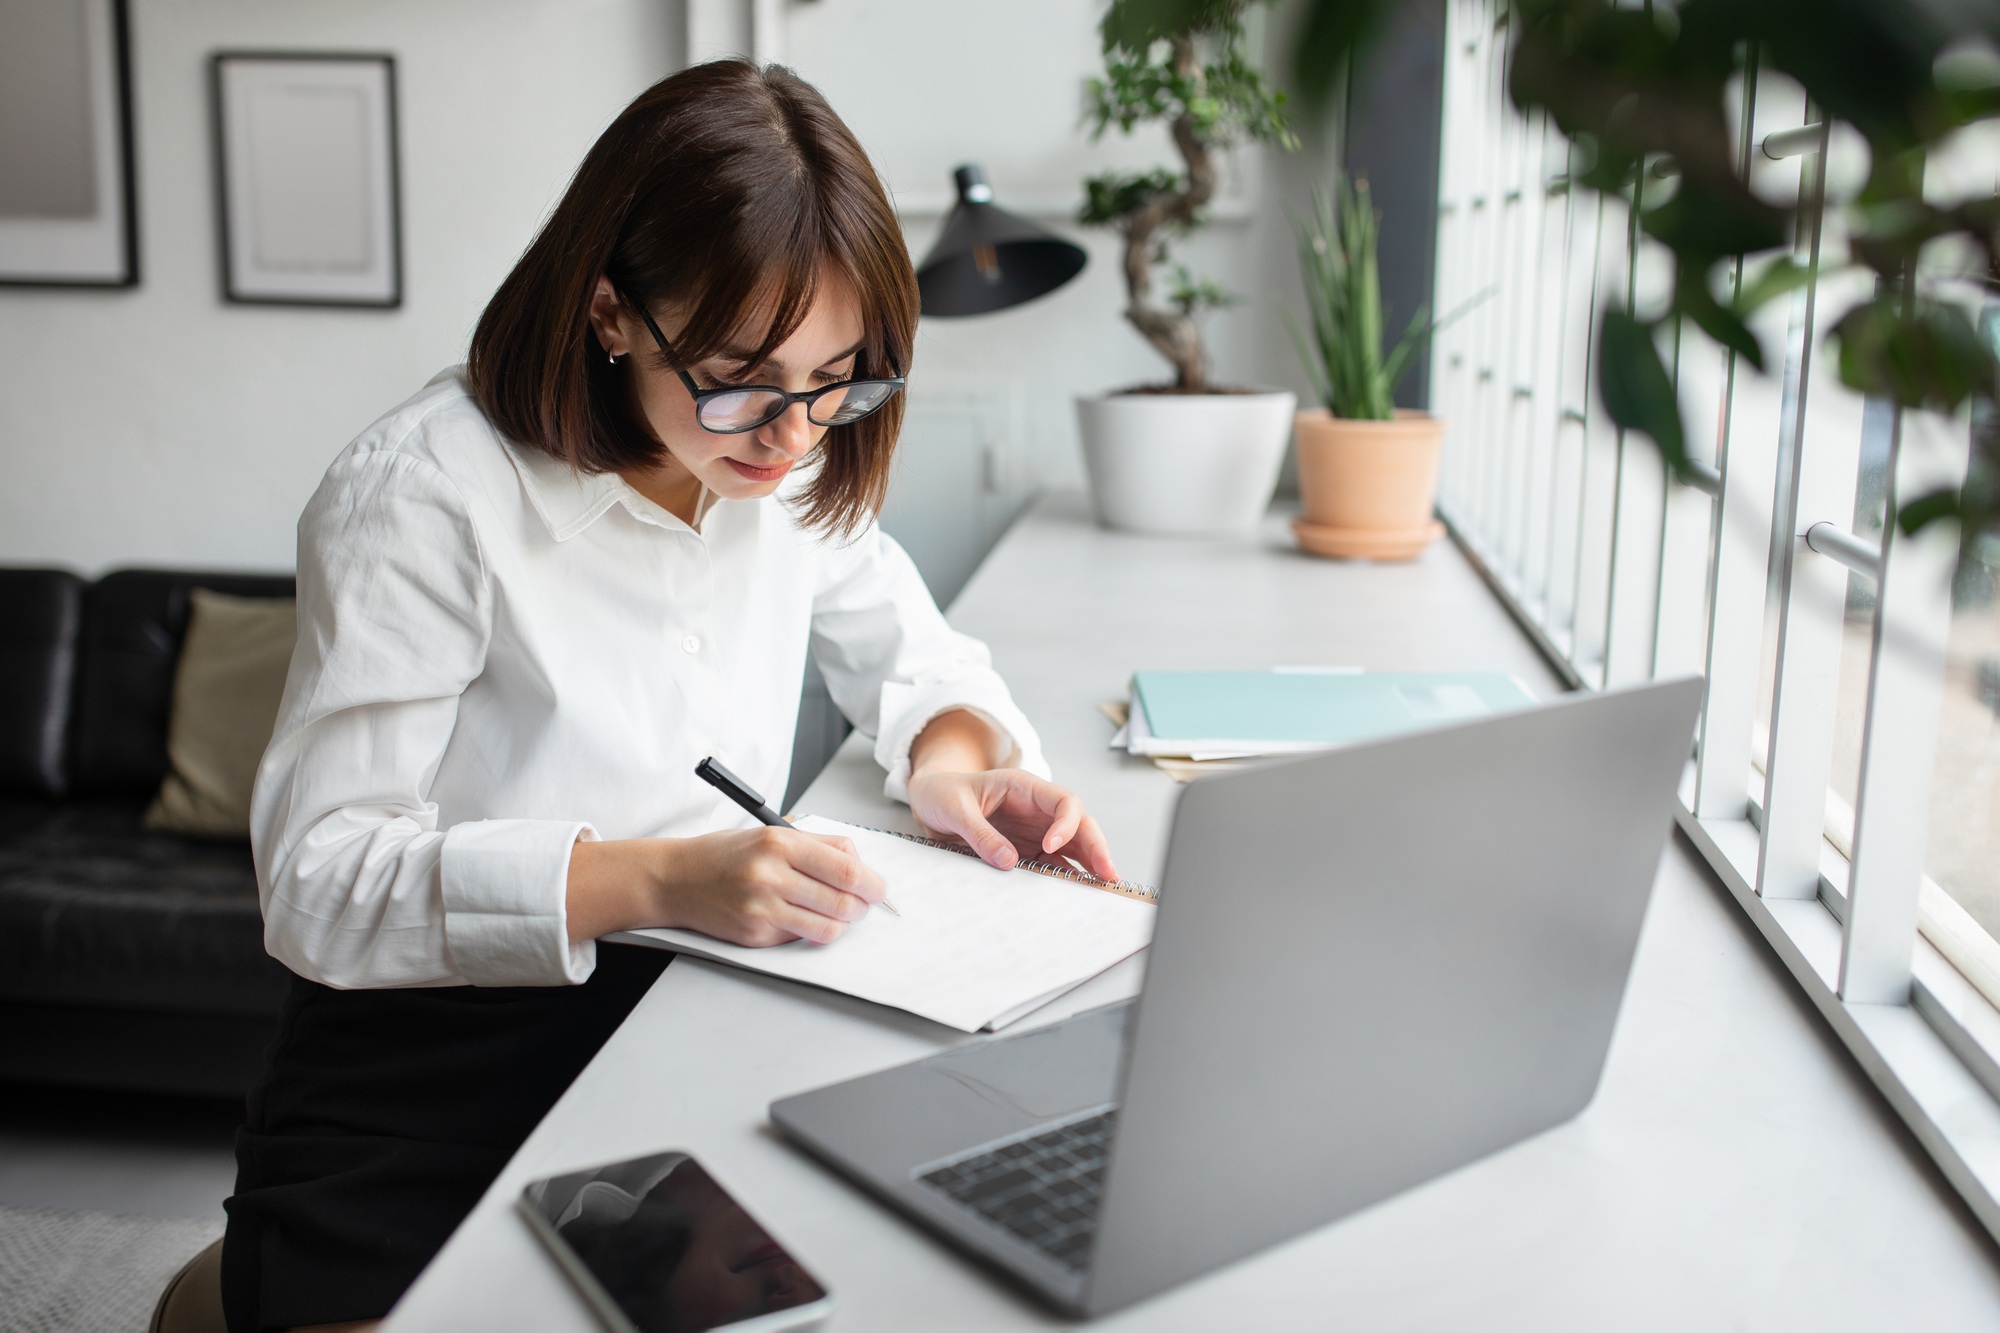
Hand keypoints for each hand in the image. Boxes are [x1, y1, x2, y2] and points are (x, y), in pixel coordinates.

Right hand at [659, 826, 885, 944]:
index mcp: (780, 843)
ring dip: (841, 923)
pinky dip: (809, 930)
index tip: (878, 888)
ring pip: (828, 928)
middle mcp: (770, 876)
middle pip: (843, 902)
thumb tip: (861, 866)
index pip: (846, 869)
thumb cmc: (726, 855)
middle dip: (862, 906)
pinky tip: (798, 917)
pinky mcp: (754, 935)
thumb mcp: (772, 834)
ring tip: (836, 913)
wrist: (676, 879)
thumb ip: (818, 846)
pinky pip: (800, 938)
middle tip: (862, 904)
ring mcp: (761, 909)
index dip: (872, 883)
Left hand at [905, 768, 1120, 882]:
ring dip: (1087, 866)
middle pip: (1079, 825)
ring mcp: (1033, 831)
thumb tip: (1008, 862)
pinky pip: (1050, 865)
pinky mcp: (1024, 851)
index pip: (1063, 801)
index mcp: (1024, 788)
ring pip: (1072, 847)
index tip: (1050, 846)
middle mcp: (1036, 810)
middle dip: (1095, 848)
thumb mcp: (955, 809)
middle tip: (1106, 874)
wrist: (929, 802)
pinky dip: (1063, 879)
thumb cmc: (943, 794)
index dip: (1066, 823)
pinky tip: (1073, 894)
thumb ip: (980, 833)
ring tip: (1100, 890)